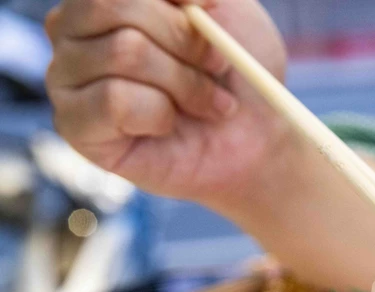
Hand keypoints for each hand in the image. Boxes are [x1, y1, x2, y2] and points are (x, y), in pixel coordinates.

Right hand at [45, 0, 286, 205]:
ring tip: (209, 104)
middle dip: (184, 40)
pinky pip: (114, 100)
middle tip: (219, 66)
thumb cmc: (238, 74)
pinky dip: (160, 114)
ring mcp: (65, 75)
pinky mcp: (74, 124)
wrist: (256, 142)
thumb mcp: (227, 11)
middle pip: (114, 6)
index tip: (213, 6)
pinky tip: (170, 126)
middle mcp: (71, 27)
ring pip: (123, 53)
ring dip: (184, 83)